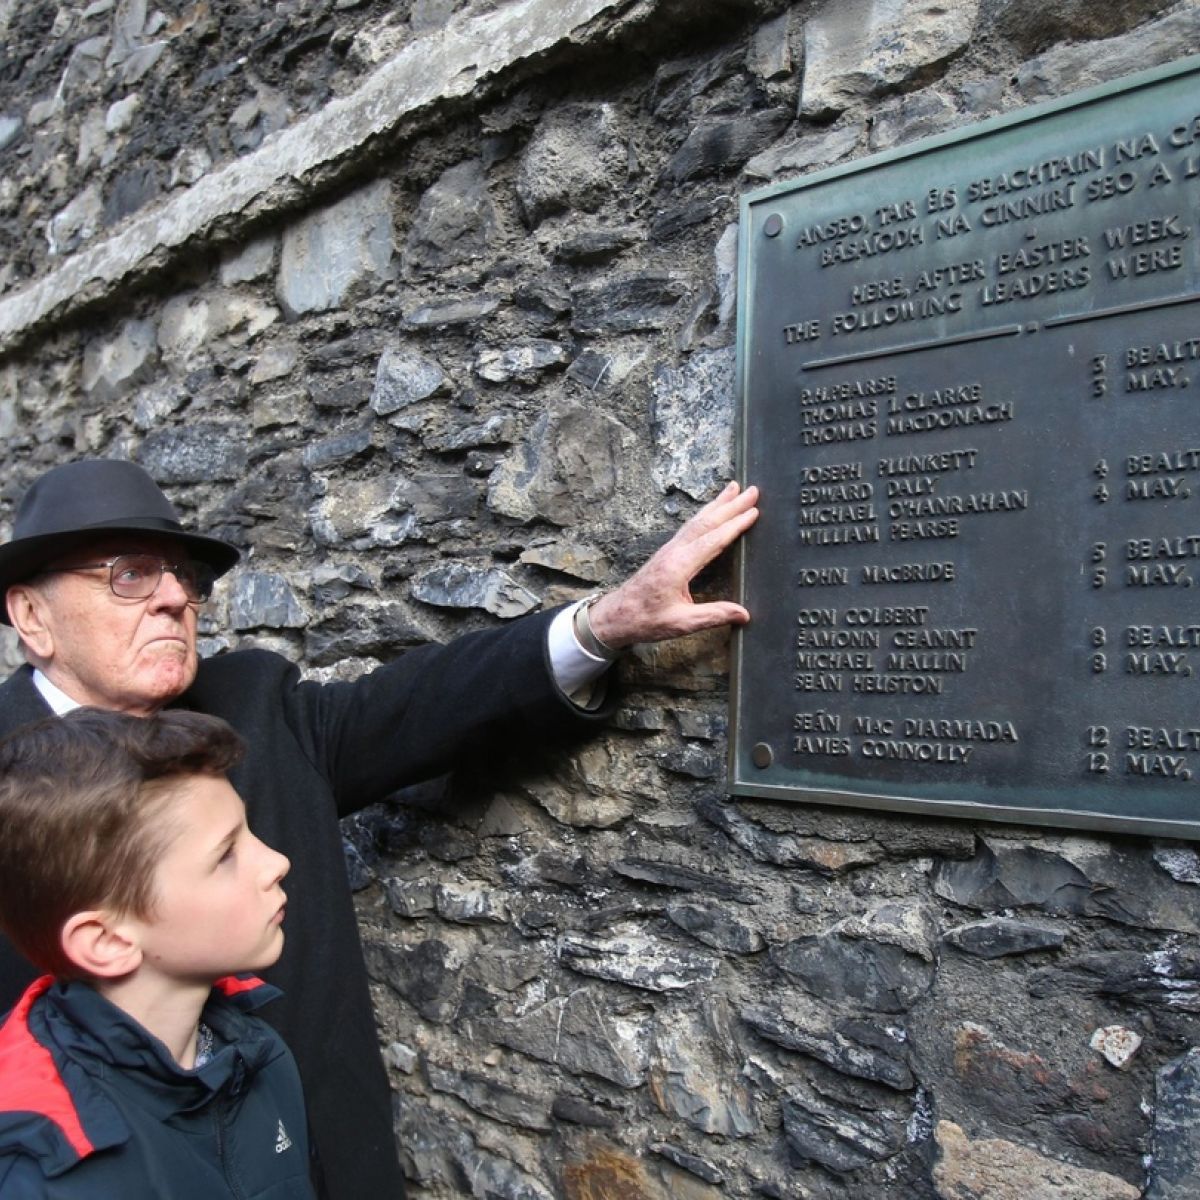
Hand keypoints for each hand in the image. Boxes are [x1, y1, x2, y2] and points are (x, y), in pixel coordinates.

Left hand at [587, 482, 758, 648]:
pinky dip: (704, 514)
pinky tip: (711, 510)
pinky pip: (689, 527)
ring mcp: (669, 549)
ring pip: (696, 521)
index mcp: (678, 566)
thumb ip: (713, 615)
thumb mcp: (681, 623)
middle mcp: (674, 551)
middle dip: (730, 505)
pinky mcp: (666, 552)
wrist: (616, 616)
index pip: (713, 540)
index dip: (734, 525)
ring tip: (733, 488)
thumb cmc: (646, 620)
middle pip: (706, 522)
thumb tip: (744, 614)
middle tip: (752, 491)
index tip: (754, 511)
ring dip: (717, 504)